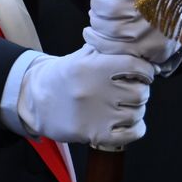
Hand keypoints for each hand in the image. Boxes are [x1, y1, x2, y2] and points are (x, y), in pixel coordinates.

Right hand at [17, 44, 152, 147]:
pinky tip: (126, 122)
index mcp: (92, 67)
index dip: (145, 71)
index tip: (144, 74)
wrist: (36, 101)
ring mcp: (96, 114)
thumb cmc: (64, 77)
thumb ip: (107, 49)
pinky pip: (132, 133)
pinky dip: (135, 128)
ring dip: (135, 110)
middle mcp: (95, 90)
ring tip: (123, 107)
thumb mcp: (81, 56)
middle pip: (140, 93)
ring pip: (138, 113)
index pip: (136, 66)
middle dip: (139, 92)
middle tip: (130, 92)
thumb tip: (139, 47)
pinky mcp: (96, 135)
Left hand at [77, 0, 180, 66]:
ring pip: (109, 28)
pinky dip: (96, 40)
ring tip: (97, 18)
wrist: (180, 14)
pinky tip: (91, 34)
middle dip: (97, 6)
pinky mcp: (151, 49)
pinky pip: (113, 47)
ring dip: (96, 22)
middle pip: (109, 8)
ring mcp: (153, 30)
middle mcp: (154, 6)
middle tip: (98, 5)